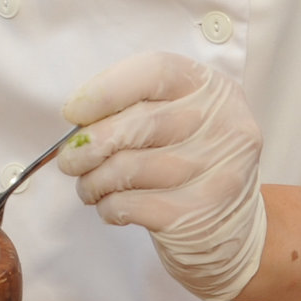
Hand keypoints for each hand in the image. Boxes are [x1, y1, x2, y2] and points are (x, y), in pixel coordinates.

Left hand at [58, 51, 267, 300]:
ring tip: (89, 187)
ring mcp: (218, 172)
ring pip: (129, 167)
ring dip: (94, 180)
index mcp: (215, 90)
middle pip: (139, 122)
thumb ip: (136, 109)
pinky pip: (132, 205)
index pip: (156, 71)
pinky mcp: (201, 214)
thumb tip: (78, 120)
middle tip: (70, 160)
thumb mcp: (177, 122)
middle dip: (90, 143)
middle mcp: (225, 125)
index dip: (106, 89)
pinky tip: (111, 206)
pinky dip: (109, 206)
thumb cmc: (189, 165)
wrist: (229, 229)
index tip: (73, 112)